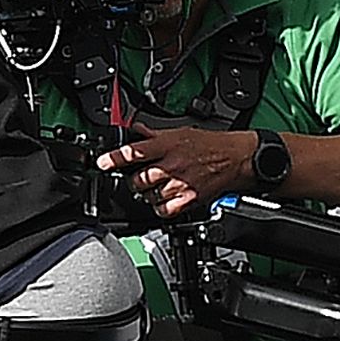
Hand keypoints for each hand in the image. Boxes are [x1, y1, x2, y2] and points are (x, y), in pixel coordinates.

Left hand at [98, 125, 255, 217]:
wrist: (237, 159)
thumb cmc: (212, 145)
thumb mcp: (180, 132)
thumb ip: (154, 134)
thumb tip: (135, 130)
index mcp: (167, 145)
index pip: (133, 152)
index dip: (113, 158)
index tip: (102, 163)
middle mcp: (171, 165)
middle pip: (138, 180)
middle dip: (134, 180)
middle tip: (140, 177)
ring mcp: (180, 184)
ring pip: (149, 196)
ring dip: (149, 193)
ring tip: (158, 187)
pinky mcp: (189, 199)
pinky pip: (164, 210)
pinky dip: (160, 207)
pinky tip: (165, 199)